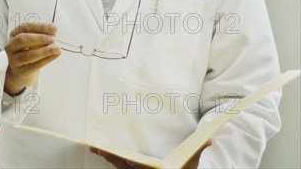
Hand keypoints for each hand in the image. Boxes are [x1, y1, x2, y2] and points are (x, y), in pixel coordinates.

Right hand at [4, 22, 60, 94]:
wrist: (21, 71)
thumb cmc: (28, 51)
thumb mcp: (32, 40)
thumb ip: (42, 34)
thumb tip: (53, 30)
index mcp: (14, 34)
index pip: (25, 27)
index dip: (40, 27)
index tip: (54, 28)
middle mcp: (11, 46)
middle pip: (22, 40)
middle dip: (39, 38)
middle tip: (53, 39)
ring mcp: (14, 60)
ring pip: (28, 55)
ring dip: (44, 51)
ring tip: (56, 48)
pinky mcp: (21, 71)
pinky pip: (34, 65)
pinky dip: (46, 59)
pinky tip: (54, 55)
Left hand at [90, 140, 211, 168]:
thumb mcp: (192, 160)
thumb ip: (198, 149)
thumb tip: (208, 139)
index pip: (143, 168)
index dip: (134, 165)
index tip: (125, 159)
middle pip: (125, 167)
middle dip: (113, 158)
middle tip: (100, 150)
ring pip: (119, 166)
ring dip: (108, 157)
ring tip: (95, 148)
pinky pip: (118, 165)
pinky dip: (110, 158)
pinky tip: (101, 151)